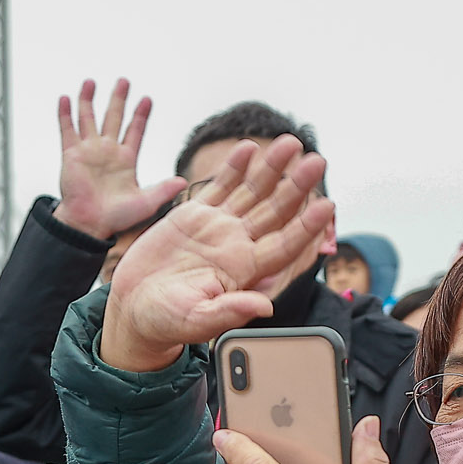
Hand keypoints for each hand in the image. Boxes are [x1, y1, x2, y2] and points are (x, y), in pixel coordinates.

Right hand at [55, 78, 184, 239]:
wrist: (90, 224)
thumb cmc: (117, 217)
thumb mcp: (146, 203)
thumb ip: (164, 190)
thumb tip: (184, 182)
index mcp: (126, 160)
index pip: (135, 131)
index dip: (141, 115)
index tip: (147, 99)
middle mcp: (107, 151)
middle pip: (114, 118)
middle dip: (119, 99)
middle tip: (124, 80)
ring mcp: (89, 151)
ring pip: (88, 119)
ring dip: (89, 100)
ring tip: (91, 81)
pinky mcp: (71, 155)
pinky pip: (67, 131)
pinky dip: (65, 114)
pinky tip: (65, 98)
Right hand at [100, 135, 333, 370]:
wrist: (135, 305)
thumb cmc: (165, 320)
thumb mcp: (196, 319)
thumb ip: (230, 311)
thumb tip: (265, 307)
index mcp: (244, 270)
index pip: (285, 245)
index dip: (306, 226)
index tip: (327, 206)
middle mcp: (238, 245)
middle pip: (276, 211)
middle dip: (297, 186)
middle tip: (316, 162)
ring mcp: (219, 227)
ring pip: (253, 192)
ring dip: (272, 168)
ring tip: (289, 143)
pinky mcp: (195, 215)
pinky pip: (221, 185)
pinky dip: (234, 166)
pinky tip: (248, 148)